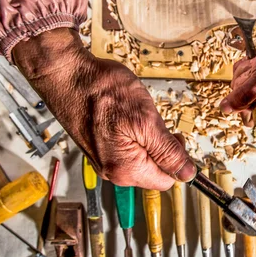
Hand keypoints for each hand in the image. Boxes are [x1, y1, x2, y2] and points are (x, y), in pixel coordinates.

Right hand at [13, 28, 195, 189]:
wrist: (68, 75)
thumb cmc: (101, 92)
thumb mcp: (146, 120)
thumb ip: (168, 151)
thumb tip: (187, 173)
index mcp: (126, 170)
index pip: (167, 180)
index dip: (177, 159)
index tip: (174, 136)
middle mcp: (112, 171)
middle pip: (153, 170)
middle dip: (160, 146)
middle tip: (152, 121)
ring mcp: (103, 160)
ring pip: (141, 157)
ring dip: (146, 137)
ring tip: (134, 114)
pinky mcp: (97, 148)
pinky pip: (126, 147)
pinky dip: (131, 132)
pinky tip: (123, 114)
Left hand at [220, 40, 255, 125]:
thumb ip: (242, 97)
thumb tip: (225, 109)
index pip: (250, 120)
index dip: (244, 107)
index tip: (250, 93)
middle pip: (240, 104)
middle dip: (243, 86)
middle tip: (255, 76)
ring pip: (237, 89)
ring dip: (243, 74)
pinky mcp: (253, 80)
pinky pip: (238, 78)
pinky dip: (242, 68)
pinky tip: (253, 63)